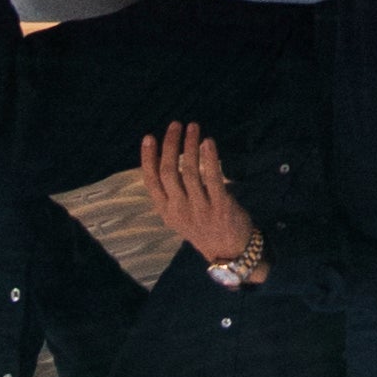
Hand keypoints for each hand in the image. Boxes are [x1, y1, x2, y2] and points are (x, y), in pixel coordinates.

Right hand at [143, 121, 262, 280]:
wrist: (229, 251)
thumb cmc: (203, 227)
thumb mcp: (179, 215)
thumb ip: (172, 193)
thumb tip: (167, 158)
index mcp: (166, 211)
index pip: (151, 182)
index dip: (148, 159)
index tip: (149, 137)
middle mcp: (179, 210)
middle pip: (169, 172)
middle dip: (170, 145)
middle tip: (176, 125)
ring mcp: (200, 209)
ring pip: (190, 172)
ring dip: (190, 146)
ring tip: (193, 128)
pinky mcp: (220, 206)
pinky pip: (213, 178)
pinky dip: (210, 158)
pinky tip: (208, 142)